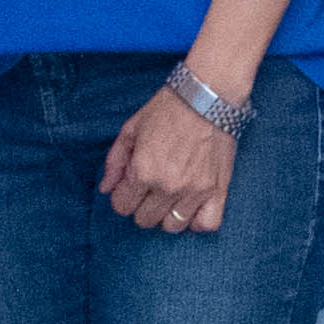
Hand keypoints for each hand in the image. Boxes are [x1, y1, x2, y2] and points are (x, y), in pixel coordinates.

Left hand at [101, 82, 240, 235]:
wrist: (207, 96)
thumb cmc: (167, 109)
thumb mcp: (130, 129)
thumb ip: (114, 162)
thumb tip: (105, 189)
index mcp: (142, 170)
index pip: (122, 207)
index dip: (123, 196)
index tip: (132, 185)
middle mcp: (167, 186)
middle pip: (145, 220)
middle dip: (142, 205)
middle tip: (151, 188)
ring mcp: (194, 191)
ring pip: (172, 227)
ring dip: (168, 215)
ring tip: (171, 197)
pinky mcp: (217, 190)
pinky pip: (206, 224)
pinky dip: (197, 221)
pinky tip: (191, 207)